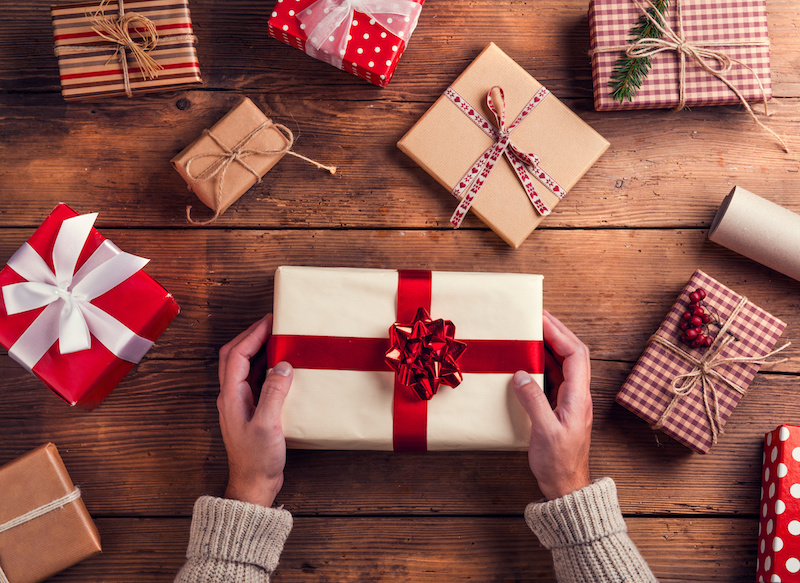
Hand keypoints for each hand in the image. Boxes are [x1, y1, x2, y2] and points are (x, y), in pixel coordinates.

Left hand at [217, 314, 292, 506]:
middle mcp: (231, 396)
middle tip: (270, 324)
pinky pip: (253, 379)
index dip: (252, 335)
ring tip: (275, 338)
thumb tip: (283, 366)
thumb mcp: (268, 425)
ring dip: (256, 349)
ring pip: (242, 367)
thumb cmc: (257, 459)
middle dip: (250, 336)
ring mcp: (239, 403)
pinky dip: (263, 366)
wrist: (253, 484)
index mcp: (231, 396)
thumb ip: (274, 393)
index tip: (269, 321)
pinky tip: (279, 366)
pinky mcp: (250, 410)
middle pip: (234, 356)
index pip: (237, 355)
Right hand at [513, 310, 592, 499]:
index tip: (541, 317)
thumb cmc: (558, 463)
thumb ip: (533, 401)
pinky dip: (544, 362)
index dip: (559, 333)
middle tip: (536, 316)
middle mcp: (578, 395)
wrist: (566, 487)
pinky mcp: (561, 407)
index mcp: (579, 397)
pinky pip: (555, 376)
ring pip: (565, 363)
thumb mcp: (544, 432)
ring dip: (550, 344)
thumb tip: (520, 374)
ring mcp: (571, 401)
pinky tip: (530, 359)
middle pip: (573, 353)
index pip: (575, 354)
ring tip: (532, 331)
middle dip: (556, 331)